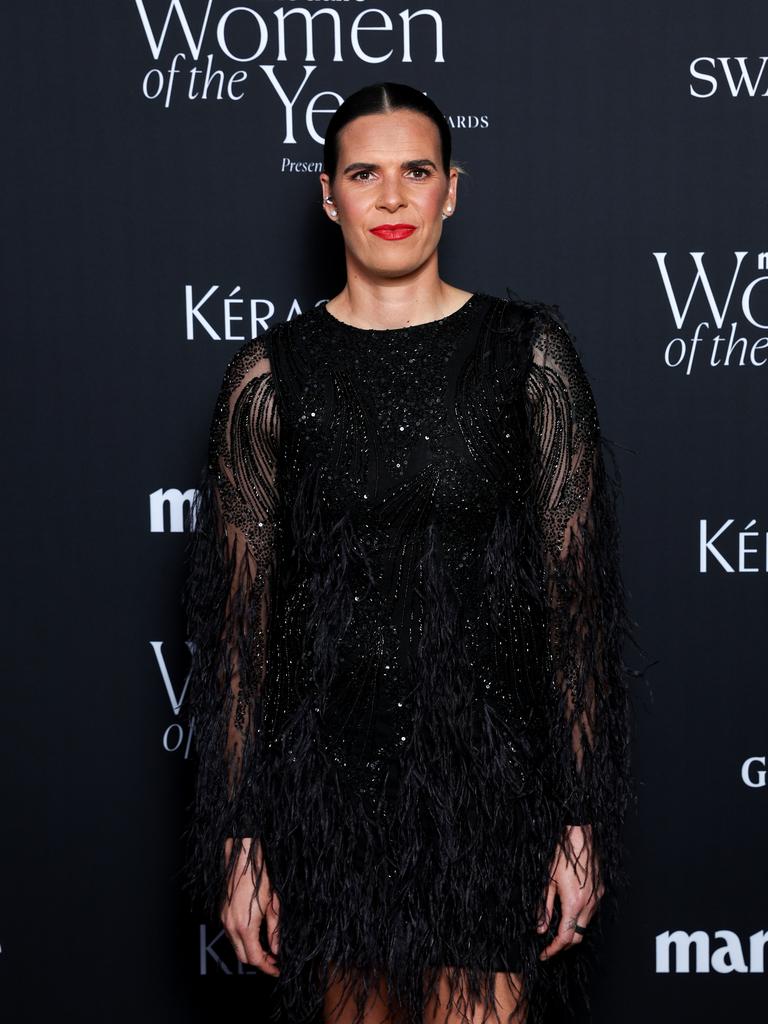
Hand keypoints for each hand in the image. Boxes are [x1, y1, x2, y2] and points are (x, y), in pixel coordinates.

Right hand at [220, 837, 280, 975]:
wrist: (244, 861)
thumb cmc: (260, 878)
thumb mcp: (274, 906)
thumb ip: (274, 931)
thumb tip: (277, 949)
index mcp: (245, 926)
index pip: (255, 958)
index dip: (267, 967)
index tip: (277, 968)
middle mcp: (231, 926)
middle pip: (243, 957)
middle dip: (259, 962)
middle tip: (273, 961)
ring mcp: (224, 920)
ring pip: (236, 947)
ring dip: (250, 951)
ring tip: (267, 948)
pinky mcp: (222, 914)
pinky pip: (231, 935)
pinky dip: (242, 940)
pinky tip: (255, 935)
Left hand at [536, 825, 603, 959]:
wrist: (580, 838)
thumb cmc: (562, 856)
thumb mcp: (547, 883)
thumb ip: (544, 908)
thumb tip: (540, 929)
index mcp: (574, 903)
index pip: (565, 937)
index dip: (554, 949)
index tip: (544, 954)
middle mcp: (589, 905)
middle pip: (578, 936)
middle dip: (563, 945)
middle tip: (549, 946)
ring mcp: (597, 899)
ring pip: (585, 926)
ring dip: (572, 931)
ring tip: (556, 929)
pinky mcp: (601, 893)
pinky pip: (590, 913)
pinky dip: (579, 918)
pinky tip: (568, 912)